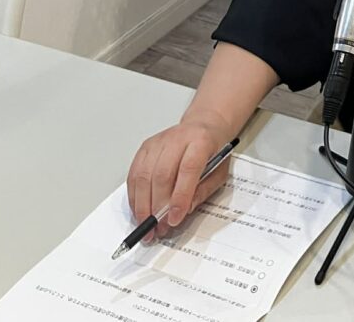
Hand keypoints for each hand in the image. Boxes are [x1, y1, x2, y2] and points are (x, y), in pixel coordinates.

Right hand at [126, 113, 231, 237]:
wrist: (203, 125)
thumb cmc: (212, 150)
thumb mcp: (219, 172)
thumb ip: (203, 191)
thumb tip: (184, 210)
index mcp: (200, 142)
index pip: (188, 169)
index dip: (180, 197)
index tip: (174, 219)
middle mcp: (177, 138)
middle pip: (162, 174)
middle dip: (158, 207)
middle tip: (159, 228)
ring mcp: (158, 142)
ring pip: (144, 176)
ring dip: (143, 205)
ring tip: (147, 225)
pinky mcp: (145, 147)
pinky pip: (134, 174)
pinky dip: (134, 196)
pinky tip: (139, 210)